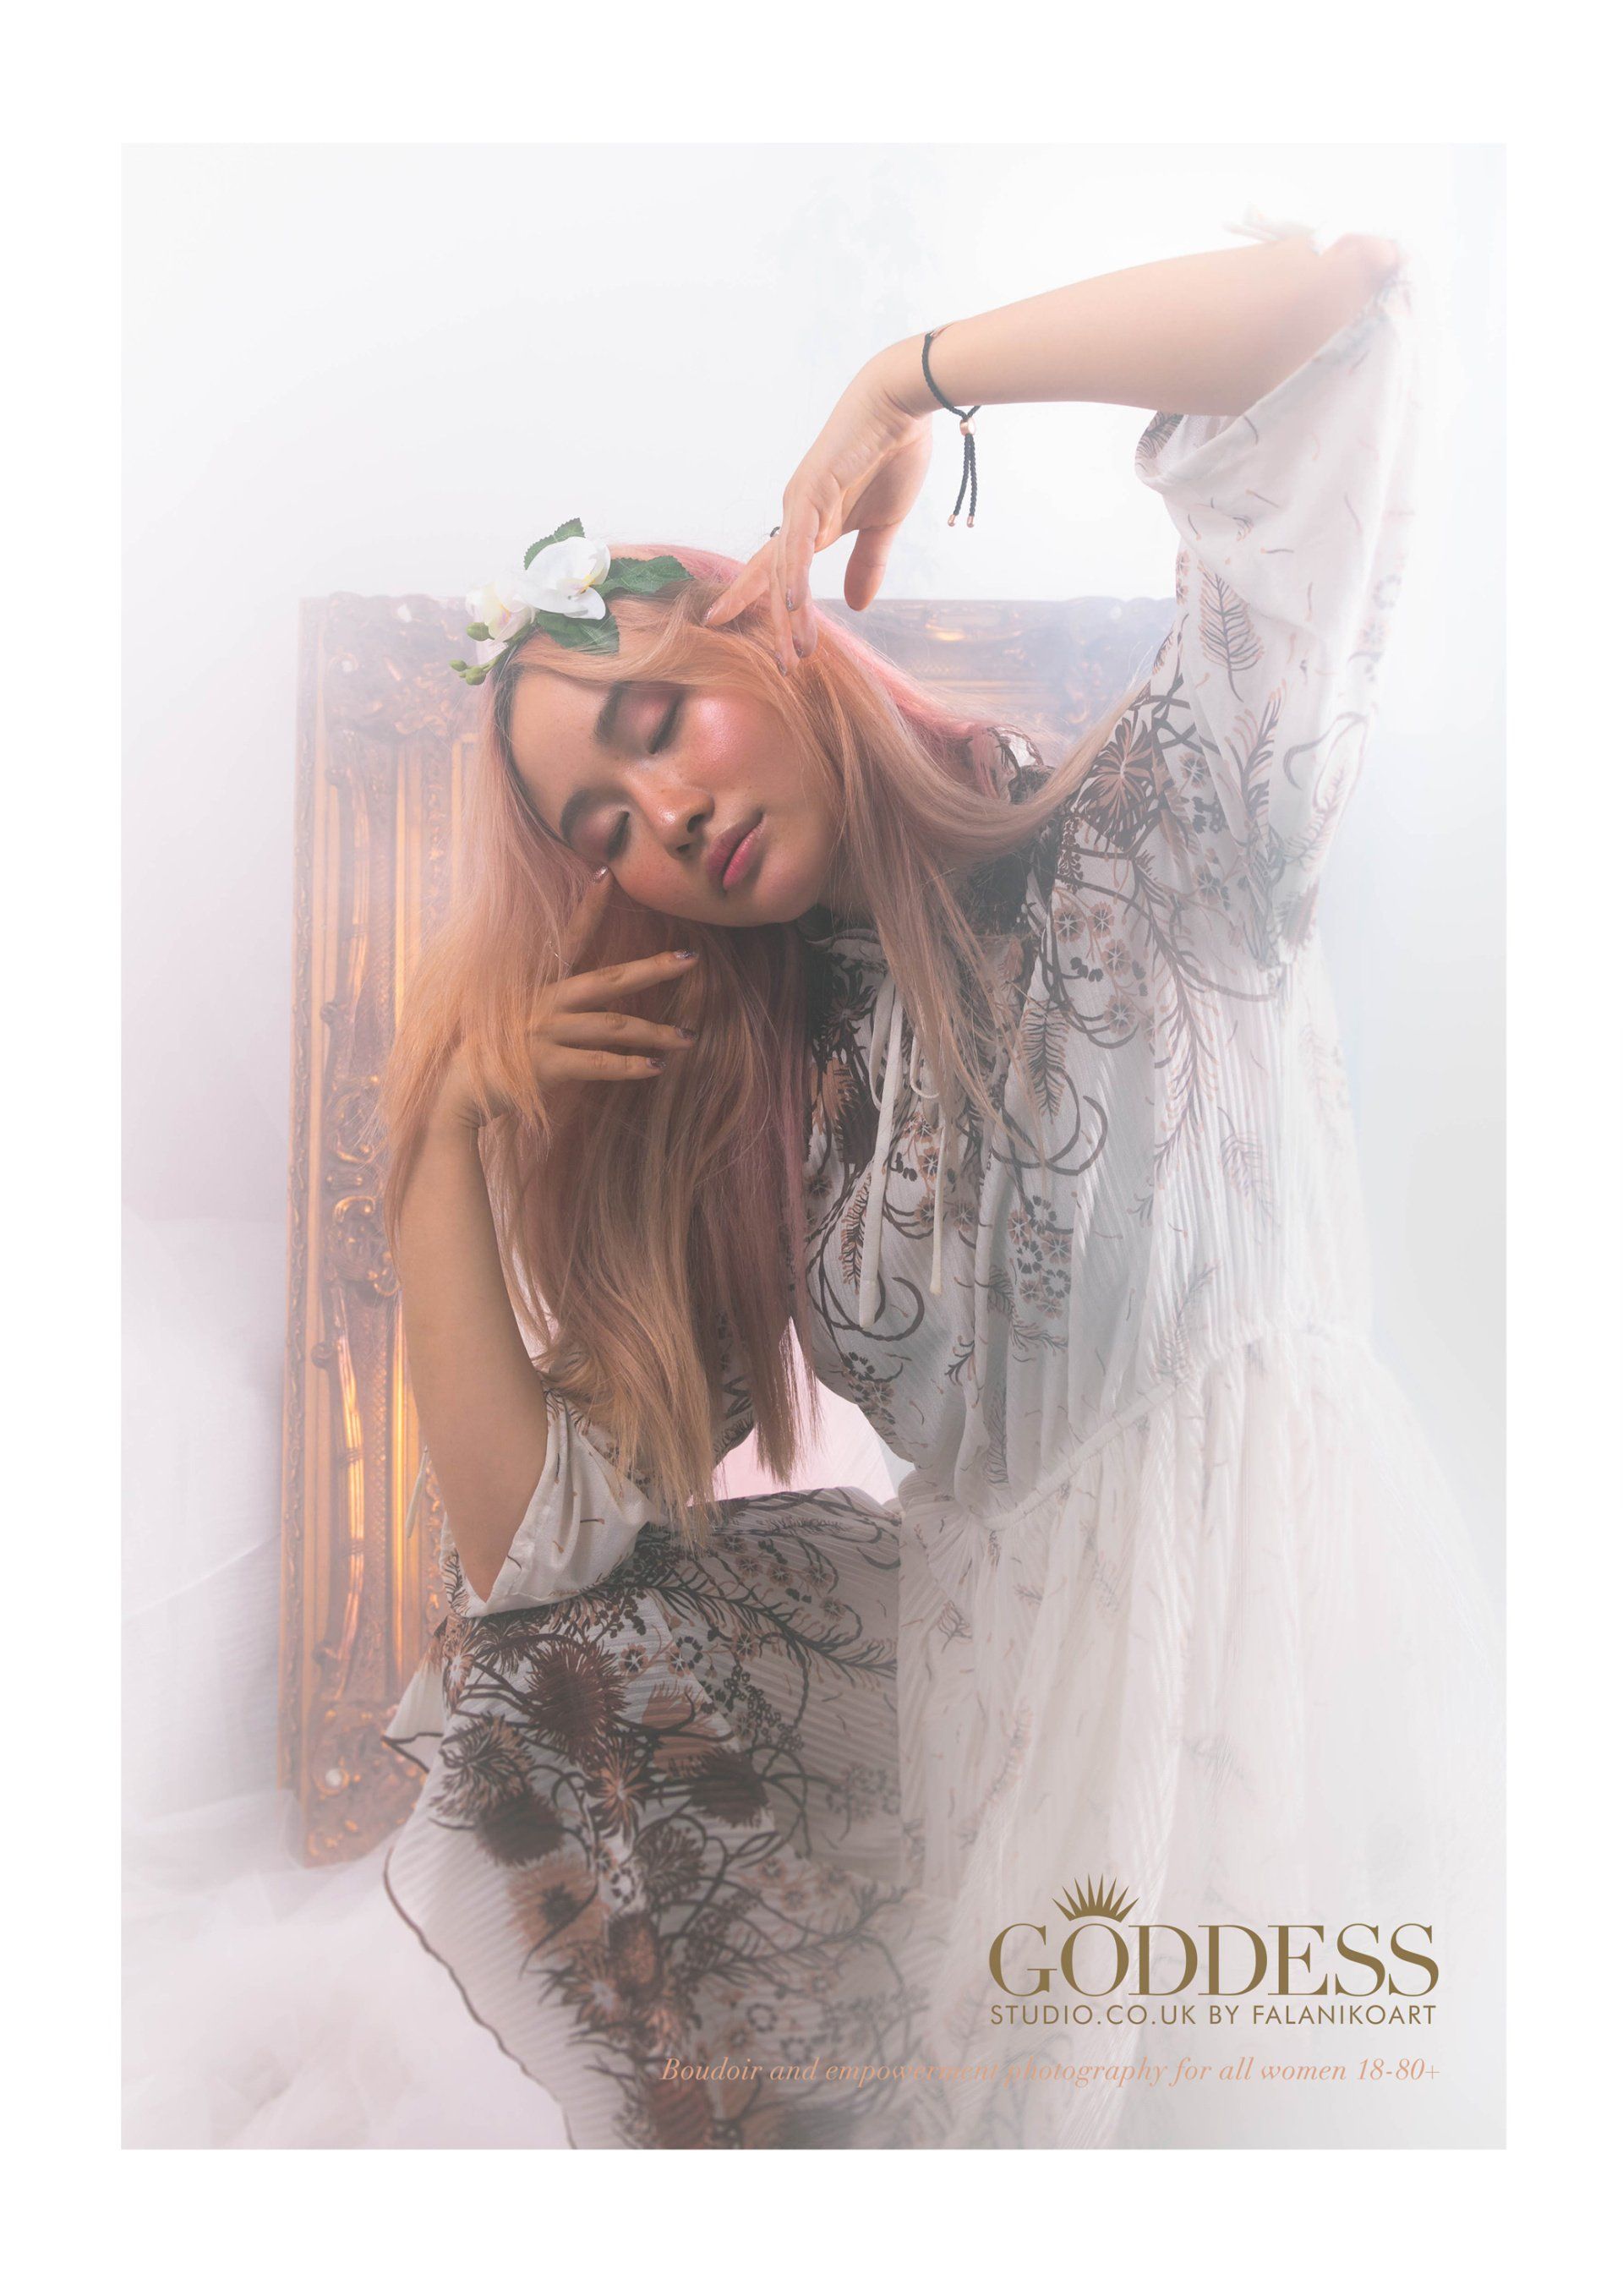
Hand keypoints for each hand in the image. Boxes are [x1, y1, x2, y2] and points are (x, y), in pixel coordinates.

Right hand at [430, 873, 699, 1130]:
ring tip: (688, 1038)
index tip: (607, 874)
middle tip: (691, 960)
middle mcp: (544, 1002)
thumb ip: (538, 1004)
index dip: (587, 905)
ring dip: (656, 1032)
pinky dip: (630, 1066)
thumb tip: (567, 999)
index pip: (568, 937)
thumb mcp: (508, 1016)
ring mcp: (546, 1031)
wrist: (452, 1092)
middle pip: (610, 980)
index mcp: (537, 986)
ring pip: (614, 1026)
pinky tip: (655, 1067)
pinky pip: (600, 1064)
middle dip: (653, 968)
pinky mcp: (548, 1064)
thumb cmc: (483, 1055)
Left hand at [703, 348, 932, 665]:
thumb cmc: (894, 454)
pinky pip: (799, 540)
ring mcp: (801, 501)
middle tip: (781, 667)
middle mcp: (797, 515)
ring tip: (792, 652)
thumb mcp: (883, 524)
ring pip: (784, 567)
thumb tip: (854, 606)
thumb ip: (867, 564)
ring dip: (788, 613)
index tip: (759, 641)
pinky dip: (795, 572)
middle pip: (774, 578)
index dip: (765, 605)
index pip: (778, 572)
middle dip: (775, 624)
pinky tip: (794, 602)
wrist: (903, 405)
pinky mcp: (813, 488)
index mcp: (812, 524)